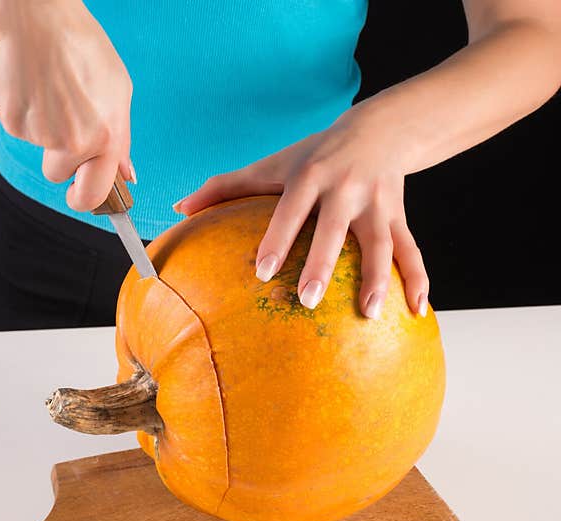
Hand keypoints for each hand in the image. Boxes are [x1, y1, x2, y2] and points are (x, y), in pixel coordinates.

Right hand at [0, 0, 133, 210]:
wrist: (36, 19)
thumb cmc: (80, 47)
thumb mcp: (117, 91)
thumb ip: (121, 138)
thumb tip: (124, 175)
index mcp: (107, 136)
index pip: (96, 193)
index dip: (87, 198)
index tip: (83, 195)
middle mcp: (75, 141)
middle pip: (60, 177)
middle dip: (61, 171)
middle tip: (62, 147)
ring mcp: (42, 135)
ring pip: (40, 148)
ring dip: (44, 131)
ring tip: (52, 94)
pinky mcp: (14, 123)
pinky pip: (22, 130)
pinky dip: (26, 113)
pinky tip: (34, 86)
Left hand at [173, 109, 428, 318]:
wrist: (380, 130)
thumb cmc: (313, 154)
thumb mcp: (271, 164)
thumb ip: (225, 186)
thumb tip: (179, 208)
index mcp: (311, 176)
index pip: (291, 209)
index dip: (277, 238)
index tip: (262, 272)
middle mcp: (346, 189)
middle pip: (335, 229)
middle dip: (323, 263)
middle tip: (307, 300)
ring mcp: (377, 204)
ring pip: (381, 243)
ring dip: (379, 278)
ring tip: (371, 313)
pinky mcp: (400, 216)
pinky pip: (411, 250)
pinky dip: (418, 281)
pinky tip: (416, 312)